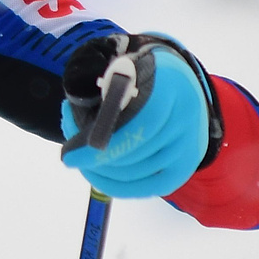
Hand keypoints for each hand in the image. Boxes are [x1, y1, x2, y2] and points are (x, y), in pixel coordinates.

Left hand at [58, 34, 216, 197]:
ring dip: (101, 172)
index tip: (68, 158)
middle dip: (94, 161)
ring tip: (81, 159)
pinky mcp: (185, 167)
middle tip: (70, 155)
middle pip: (134, 156)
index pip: (137, 128)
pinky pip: (148, 187)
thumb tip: (77, 127)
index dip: (100, 149)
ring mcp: (190, 146)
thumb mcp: (123, 71)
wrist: (180, 87)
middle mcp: (186, 119)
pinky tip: (98, 176)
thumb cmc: (142, 78)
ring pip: (136, 174)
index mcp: (169, 87)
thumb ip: (104, 95)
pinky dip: (118, 185)